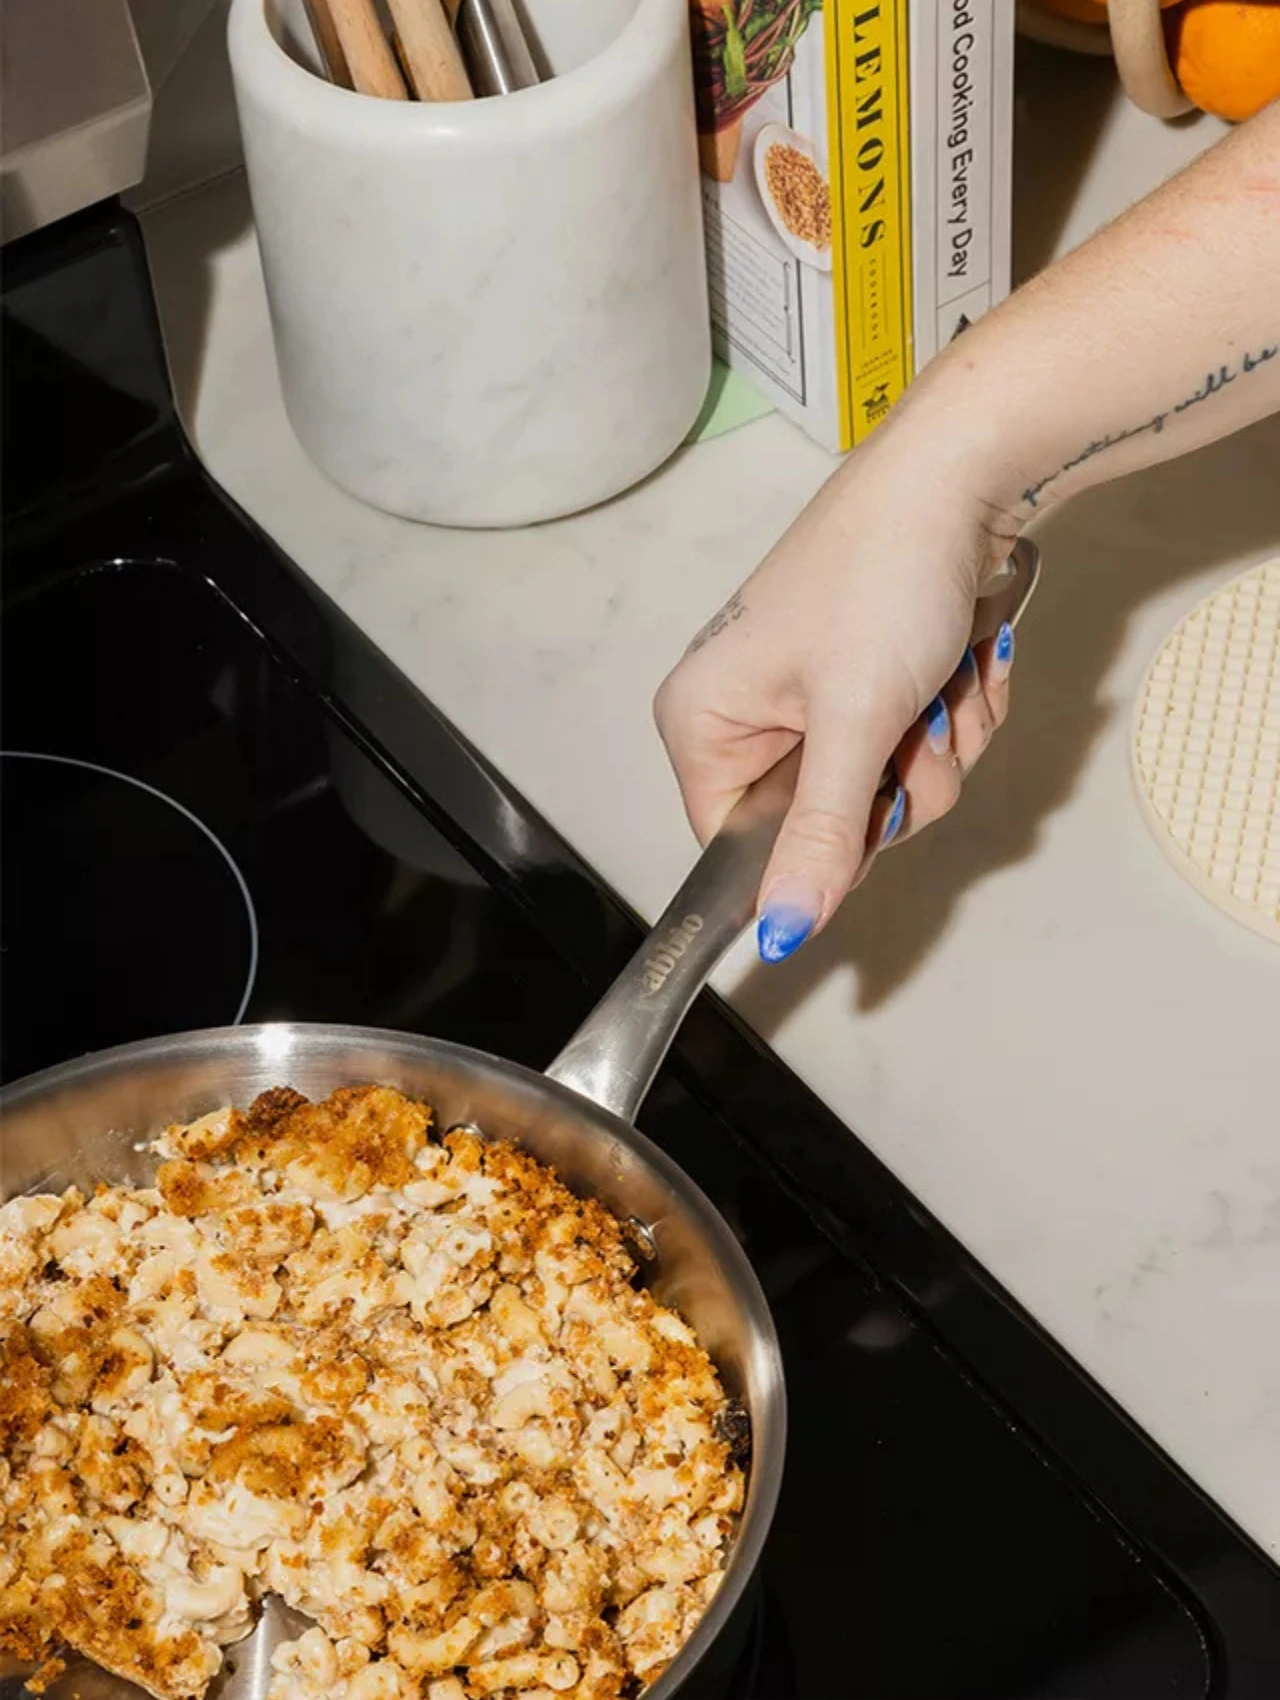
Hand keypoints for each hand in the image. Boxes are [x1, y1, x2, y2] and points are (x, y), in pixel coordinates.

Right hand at [654, 423, 1019, 961]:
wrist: (961, 476)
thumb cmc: (883, 577)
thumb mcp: (853, 721)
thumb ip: (819, 834)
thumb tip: (782, 932)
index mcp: (704, 724)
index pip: (739, 847)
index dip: (815, 849)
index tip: (873, 804)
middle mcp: (746, 716)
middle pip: (823, 825)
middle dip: (897, 783)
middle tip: (916, 722)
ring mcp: (810, 699)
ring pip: (883, 789)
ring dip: (938, 746)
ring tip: (944, 679)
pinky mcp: (867, 681)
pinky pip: (913, 746)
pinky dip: (952, 714)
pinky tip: (962, 662)